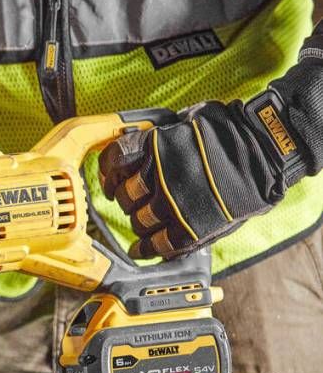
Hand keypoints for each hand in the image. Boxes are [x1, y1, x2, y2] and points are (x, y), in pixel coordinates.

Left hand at [99, 96, 311, 258]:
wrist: (264, 151)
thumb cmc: (230, 132)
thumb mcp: (186, 122)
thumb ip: (161, 137)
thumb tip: (141, 145)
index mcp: (152, 147)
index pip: (114, 162)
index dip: (109, 175)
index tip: (110, 182)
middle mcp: (156, 176)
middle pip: (124, 197)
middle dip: (127, 200)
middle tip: (134, 202)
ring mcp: (171, 204)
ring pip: (138, 222)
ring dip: (139, 223)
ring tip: (144, 223)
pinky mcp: (188, 228)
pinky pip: (157, 244)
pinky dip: (146, 249)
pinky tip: (141, 251)